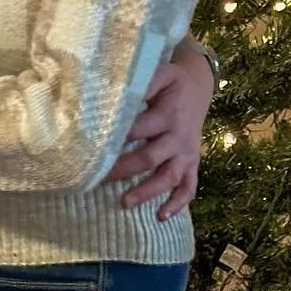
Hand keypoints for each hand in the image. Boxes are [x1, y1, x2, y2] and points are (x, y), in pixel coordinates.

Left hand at [109, 49, 213, 216]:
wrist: (198, 89)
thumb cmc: (170, 84)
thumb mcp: (160, 74)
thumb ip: (142, 82)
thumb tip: (114, 94)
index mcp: (167, 114)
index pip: (137, 130)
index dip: (115, 140)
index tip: (92, 150)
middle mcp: (178, 137)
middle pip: (149, 158)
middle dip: (123, 170)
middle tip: (97, 179)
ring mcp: (187, 153)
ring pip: (169, 177)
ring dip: (147, 191)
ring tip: (124, 203)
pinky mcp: (193, 163)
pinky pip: (189, 187)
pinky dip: (178, 203)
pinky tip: (161, 216)